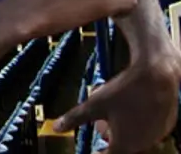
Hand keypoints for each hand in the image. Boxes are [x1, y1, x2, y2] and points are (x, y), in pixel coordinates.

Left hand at [54, 48, 180, 153]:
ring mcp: (157, 136)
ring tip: (114, 112)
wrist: (157, 75)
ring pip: (134, 137)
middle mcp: (143, 145)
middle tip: (101, 122)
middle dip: (108, 136)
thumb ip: (75, 118)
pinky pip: (147, 130)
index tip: (93, 149)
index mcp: (125, 145)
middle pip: (121, 146)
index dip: (98, 153)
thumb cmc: (124, 92)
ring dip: (122, 129)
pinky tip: (130, 108)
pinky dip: (136, 123)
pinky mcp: (165, 125)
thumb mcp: (94, 104)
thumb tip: (57, 128)